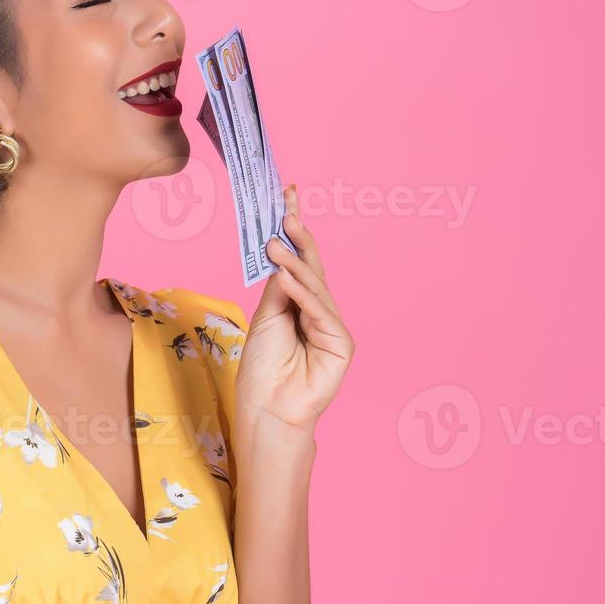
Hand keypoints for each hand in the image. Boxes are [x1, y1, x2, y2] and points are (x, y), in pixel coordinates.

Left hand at [234, 183, 353, 435]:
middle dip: (299, 235)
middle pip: (311, 265)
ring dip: (294, 263)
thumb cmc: (264, 368)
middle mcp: (319, 310)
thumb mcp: (265, 317)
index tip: (288, 196)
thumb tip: (281, 255)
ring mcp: (332, 325)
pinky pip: (319, 311)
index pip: (298, 259)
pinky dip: (302, 293)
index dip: (294, 229)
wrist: (268, 407)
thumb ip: (277, 289)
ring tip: (274, 245)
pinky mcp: (340, 343)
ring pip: (315, 285)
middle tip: (286, 209)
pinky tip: (286, 278)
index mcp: (299, 302)